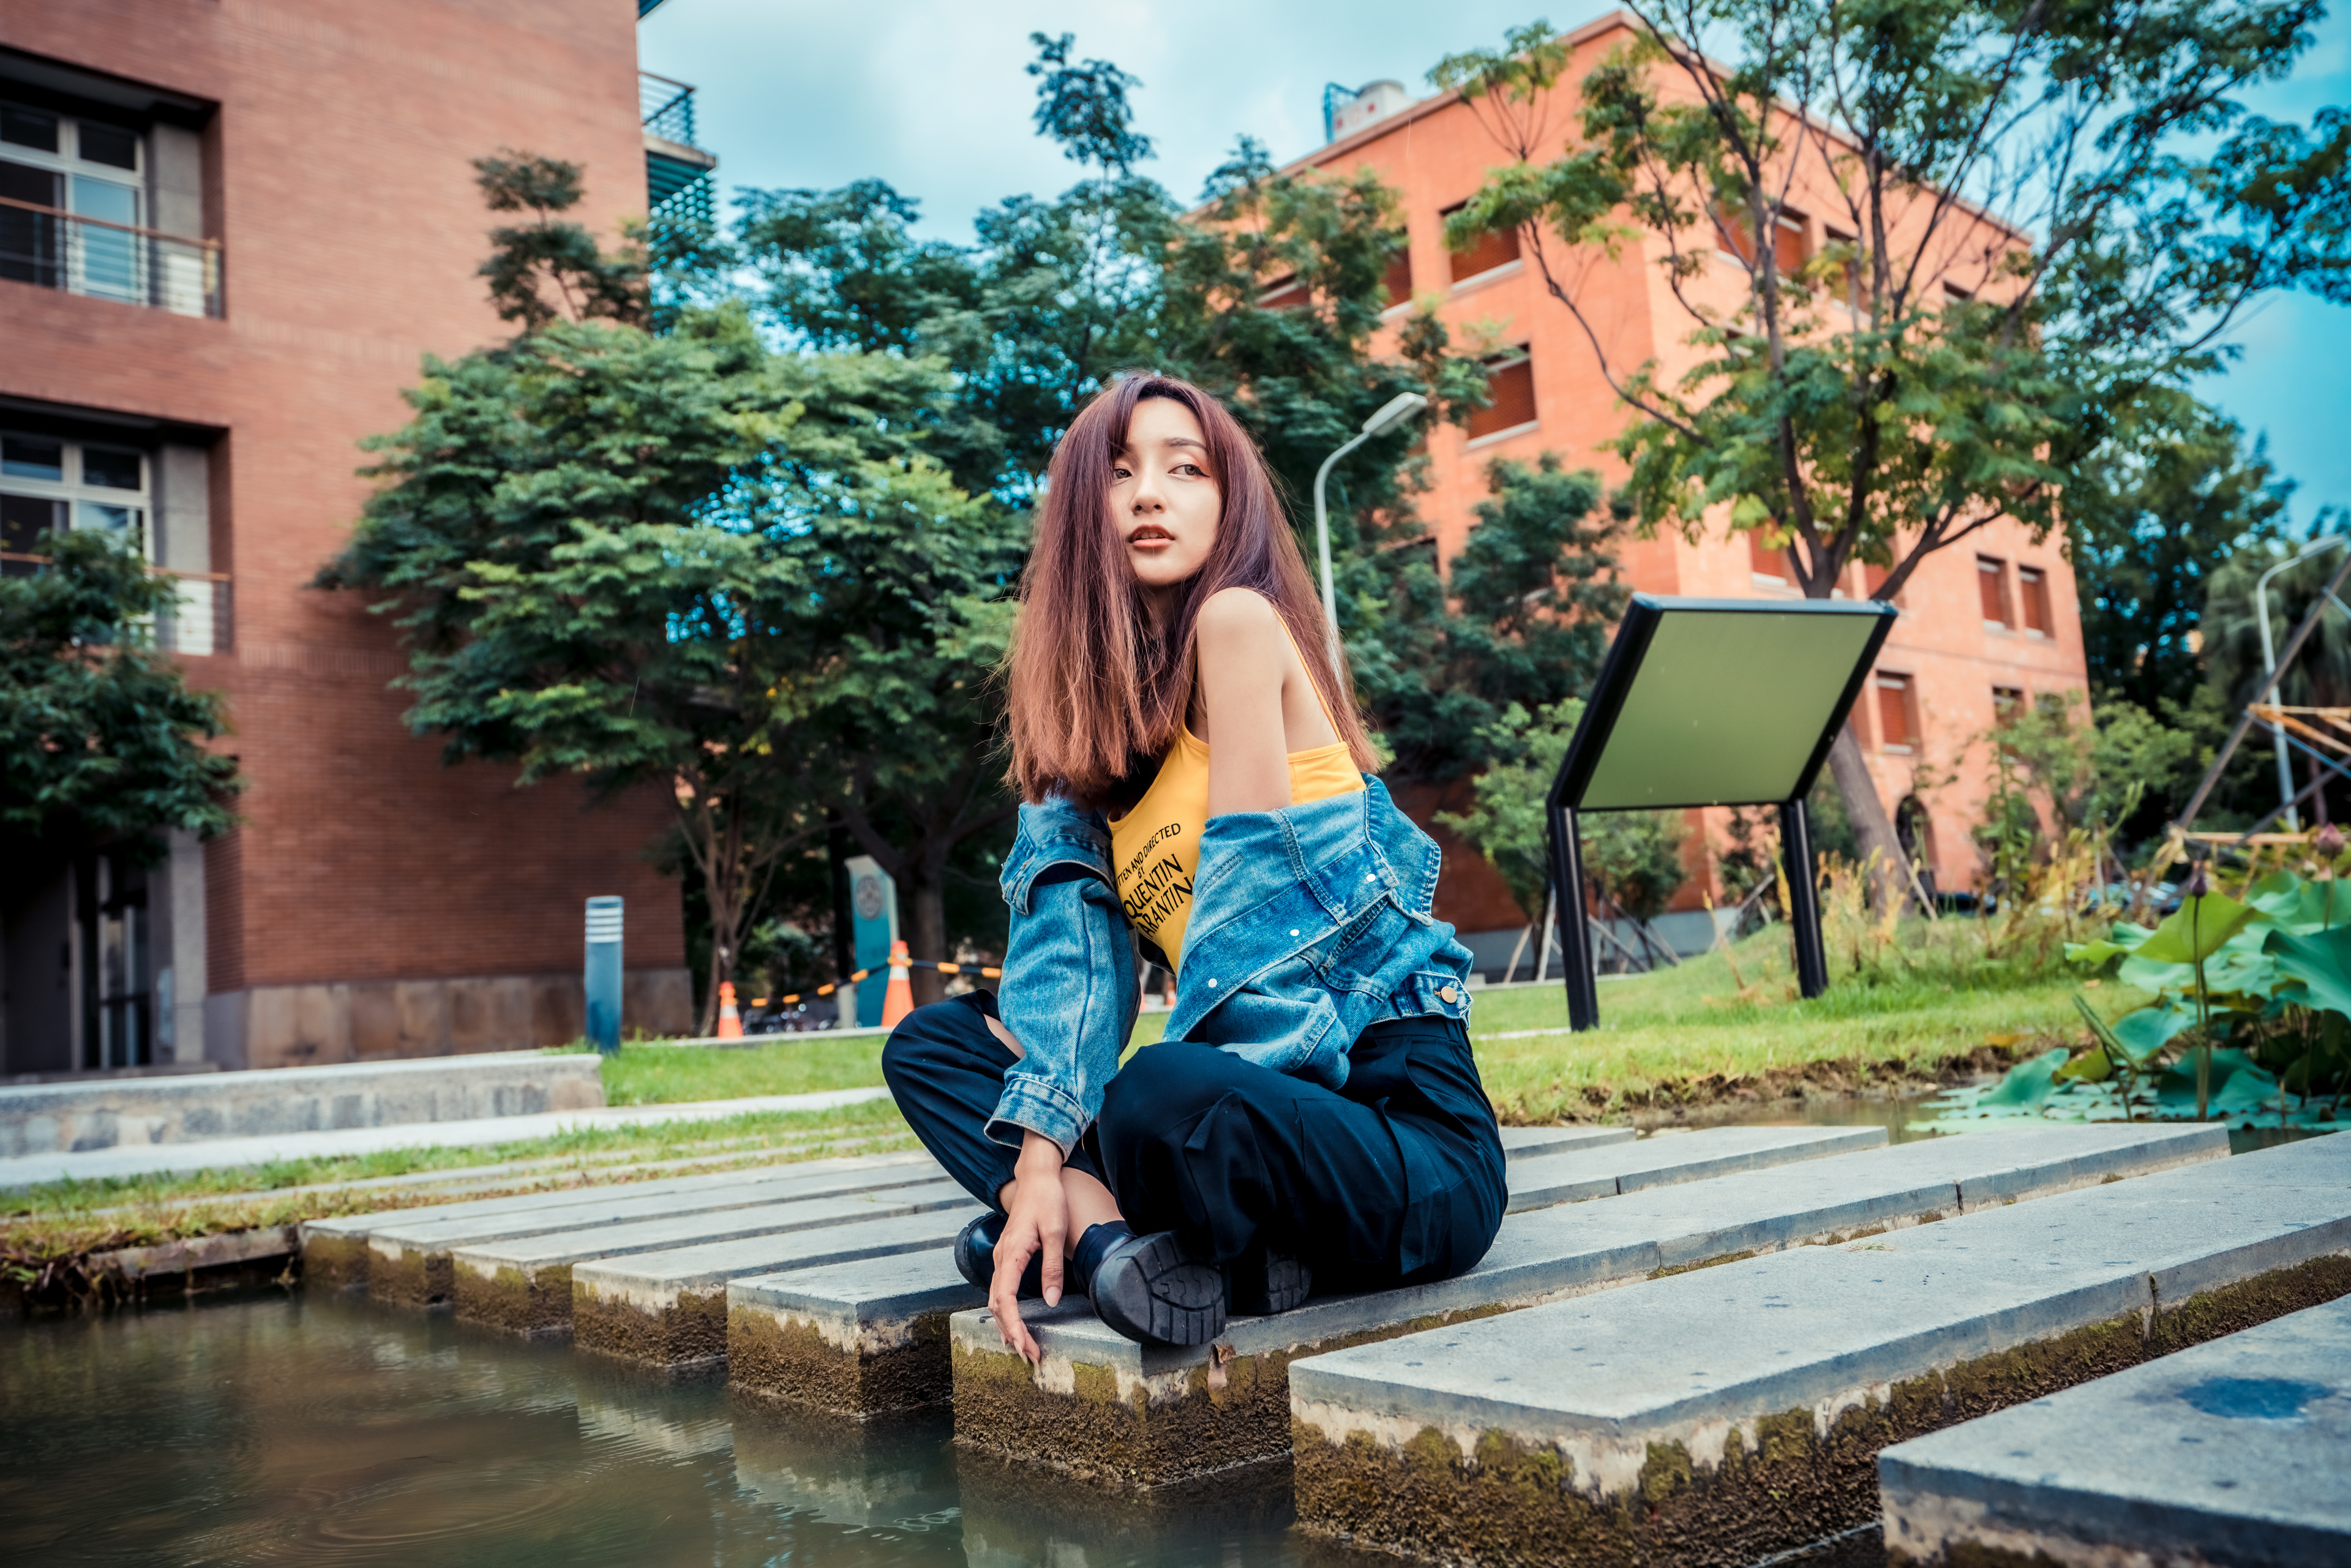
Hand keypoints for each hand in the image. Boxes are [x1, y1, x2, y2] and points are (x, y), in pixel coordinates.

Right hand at [991, 1132, 1068, 1363]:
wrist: (1036, 1176)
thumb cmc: (1047, 1200)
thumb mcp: (1056, 1232)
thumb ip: (1052, 1268)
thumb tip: (1051, 1301)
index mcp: (1011, 1254)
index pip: (1004, 1299)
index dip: (1013, 1326)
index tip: (1024, 1345)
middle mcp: (1000, 1259)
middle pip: (997, 1306)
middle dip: (1012, 1334)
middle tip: (1030, 1357)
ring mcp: (1001, 1258)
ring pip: (996, 1300)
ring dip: (1008, 1326)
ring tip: (1023, 1349)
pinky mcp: (1006, 1257)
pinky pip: (1000, 1291)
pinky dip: (1006, 1312)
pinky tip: (1013, 1325)